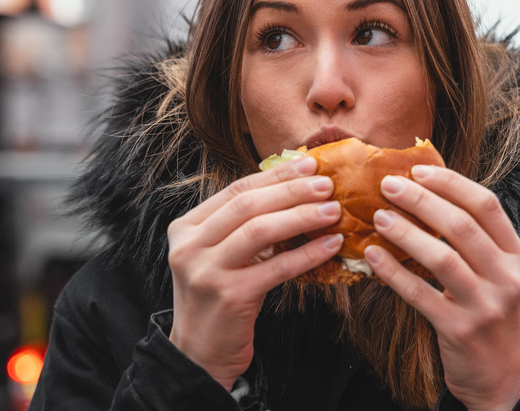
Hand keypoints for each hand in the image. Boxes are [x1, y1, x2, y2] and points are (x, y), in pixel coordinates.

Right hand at [166, 156, 342, 389]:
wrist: (200, 354)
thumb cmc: (218, 299)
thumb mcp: (220, 255)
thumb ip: (244, 226)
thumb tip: (296, 191)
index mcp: (186, 227)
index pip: (236, 190)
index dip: (275, 176)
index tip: (308, 164)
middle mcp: (190, 245)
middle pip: (247, 205)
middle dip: (291, 190)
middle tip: (326, 184)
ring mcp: (206, 270)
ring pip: (259, 230)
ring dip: (301, 216)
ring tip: (333, 211)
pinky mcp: (229, 296)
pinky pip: (277, 267)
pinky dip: (307, 254)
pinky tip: (330, 246)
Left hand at [364, 165, 519, 410]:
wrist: (500, 376)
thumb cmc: (488, 312)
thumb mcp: (494, 273)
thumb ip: (472, 239)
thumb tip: (426, 192)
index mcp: (516, 255)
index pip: (487, 206)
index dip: (451, 183)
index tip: (418, 170)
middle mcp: (506, 277)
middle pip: (462, 226)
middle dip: (422, 200)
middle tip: (388, 185)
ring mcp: (485, 305)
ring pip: (442, 258)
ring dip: (406, 233)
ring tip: (378, 216)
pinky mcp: (459, 329)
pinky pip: (420, 294)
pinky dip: (394, 272)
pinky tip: (373, 255)